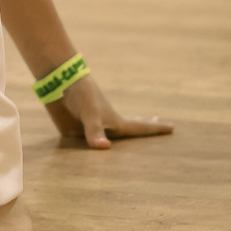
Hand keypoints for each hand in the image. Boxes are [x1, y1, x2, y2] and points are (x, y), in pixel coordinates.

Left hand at [47, 75, 172, 149]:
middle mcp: (104, 126)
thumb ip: (95, 130)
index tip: (173, 126)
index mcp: (114, 122)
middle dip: (141, 131)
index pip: (139, 128)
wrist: (57, 81)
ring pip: (105, 140)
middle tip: (157, 125)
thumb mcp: (90, 112)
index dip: (156, 129)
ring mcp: (89, 129)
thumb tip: (104, 148)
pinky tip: (87, 150)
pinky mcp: (72, 132)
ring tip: (127, 144)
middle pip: (126, 133)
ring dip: (116, 143)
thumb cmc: (80, 94)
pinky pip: (82, 146)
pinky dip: (88, 149)